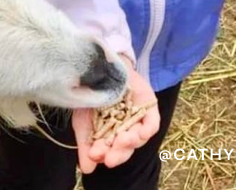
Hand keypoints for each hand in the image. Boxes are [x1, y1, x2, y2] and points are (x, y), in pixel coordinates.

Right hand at [71, 56, 159, 173]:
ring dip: (130, 143)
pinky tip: (139, 133)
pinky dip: (147, 130)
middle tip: (109, 158)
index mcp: (109, 135)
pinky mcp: (149, 106)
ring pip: (139, 138)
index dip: (103, 155)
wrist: (99, 64)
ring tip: (122, 140)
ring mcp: (138, 118)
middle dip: (118, 154)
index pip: (109, 151)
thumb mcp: (82, 120)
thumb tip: (86, 170)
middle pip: (125, 147)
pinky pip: (152, 123)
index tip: (95, 156)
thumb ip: (85, 144)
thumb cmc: (90, 93)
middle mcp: (125, 129)